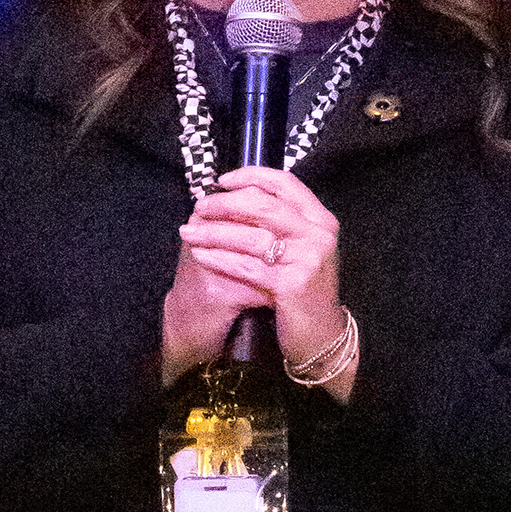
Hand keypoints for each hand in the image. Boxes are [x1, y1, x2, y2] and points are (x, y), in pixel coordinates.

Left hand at [166, 166, 356, 396]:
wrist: (322, 335)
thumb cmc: (304, 291)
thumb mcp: (303, 251)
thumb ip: (283, 224)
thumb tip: (238, 196)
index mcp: (321, 220)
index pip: (284, 183)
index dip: (250, 176)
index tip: (221, 181)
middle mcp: (319, 235)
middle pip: (264, 205)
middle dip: (225, 204)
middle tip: (199, 206)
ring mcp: (308, 260)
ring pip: (251, 236)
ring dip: (213, 232)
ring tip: (189, 232)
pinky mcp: (292, 285)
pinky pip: (246, 266)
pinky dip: (219, 259)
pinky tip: (201, 255)